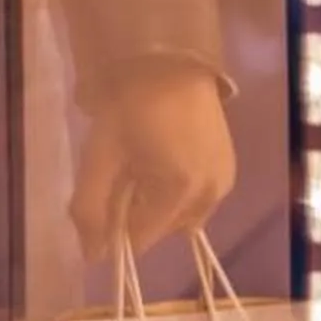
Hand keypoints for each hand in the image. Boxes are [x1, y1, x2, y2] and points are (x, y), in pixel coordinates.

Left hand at [73, 66, 237, 257]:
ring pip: (183, 218)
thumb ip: (90, 209)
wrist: (172, 64)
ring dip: (162, 206)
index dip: (117, 224)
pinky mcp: (231, 169)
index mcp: (180, 191)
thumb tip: (92, 256)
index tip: (109, 194)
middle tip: (129, 175)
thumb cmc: (131, 108)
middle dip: (141, 214)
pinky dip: (182, 193)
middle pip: (163, 230)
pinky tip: (170, 161)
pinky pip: (201, 200)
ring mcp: (226, 181)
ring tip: (149, 166)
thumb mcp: (100, 157)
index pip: (141, 238)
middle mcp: (211, 193)